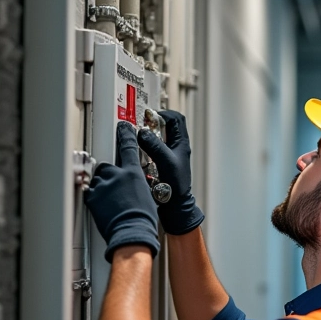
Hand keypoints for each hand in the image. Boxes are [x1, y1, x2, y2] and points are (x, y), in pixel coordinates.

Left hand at [85, 122, 160, 261]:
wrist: (131, 232)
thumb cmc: (143, 217)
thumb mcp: (148, 193)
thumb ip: (137, 183)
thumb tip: (133, 183)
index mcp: (133, 173)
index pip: (128, 147)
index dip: (125, 135)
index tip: (123, 127)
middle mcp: (116, 175)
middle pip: (107, 165)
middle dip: (109, 173)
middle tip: (115, 186)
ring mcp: (102, 185)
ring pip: (98, 179)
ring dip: (102, 185)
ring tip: (110, 200)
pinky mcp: (91, 196)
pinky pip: (90, 191)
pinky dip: (95, 197)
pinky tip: (104, 206)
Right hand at [136, 110, 204, 234]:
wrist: (175, 206)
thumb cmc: (176, 186)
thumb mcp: (165, 162)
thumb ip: (155, 145)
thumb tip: (143, 132)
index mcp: (182, 144)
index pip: (176, 119)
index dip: (163, 114)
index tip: (150, 117)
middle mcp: (176, 147)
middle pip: (166, 126)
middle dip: (153, 123)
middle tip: (142, 125)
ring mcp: (169, 155)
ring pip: (158, 137)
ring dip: (148, 135)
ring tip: (139, 137)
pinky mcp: (161, 164)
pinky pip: (152, 150)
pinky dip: (145, 148)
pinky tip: (138, 152)